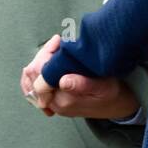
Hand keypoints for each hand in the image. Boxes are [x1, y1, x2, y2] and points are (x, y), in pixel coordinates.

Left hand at [21, 35, 140, 120]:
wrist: (116, 106)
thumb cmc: (111, 94)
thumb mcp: (103, 87)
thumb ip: (83, 85)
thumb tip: (63, 80)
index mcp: (64, 100)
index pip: (41, 74)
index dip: (47, 54)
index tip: (59, 41)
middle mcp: (54, 103)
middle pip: (33, 75)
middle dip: (43, 55)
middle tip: (57, 41)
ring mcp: (52, 103)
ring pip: (31, 79)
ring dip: (40, 60)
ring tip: (53, 48)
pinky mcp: (53, 100)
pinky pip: (33, 87)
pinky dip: (35, 72)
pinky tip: (42, 61)